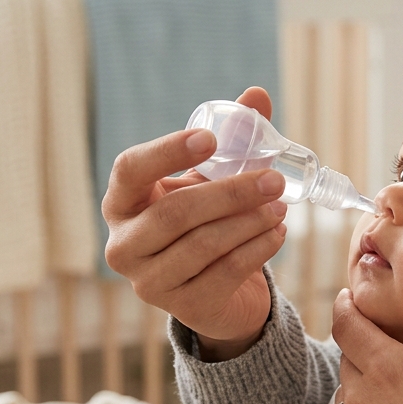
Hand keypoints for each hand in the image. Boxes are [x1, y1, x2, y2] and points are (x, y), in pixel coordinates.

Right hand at [102, 87, 286, 358]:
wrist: (216, 290)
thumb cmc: (204, 220)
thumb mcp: (211, 178)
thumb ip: (232, 138)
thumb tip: (258, 95)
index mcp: (121, 201)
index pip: (130, 169)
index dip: (167, 151)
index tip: (210, 138)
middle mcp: (123, 244)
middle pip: (175, 213)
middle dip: (231, 194)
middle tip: (274, 179)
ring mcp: (148, 282)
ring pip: (202, 245)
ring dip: (249, 222)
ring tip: (281, 206)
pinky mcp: (183, 308)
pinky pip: (224, 273)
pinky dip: (257, 250)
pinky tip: (278, 233)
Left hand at [328, 250, 402, 403]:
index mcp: (390, 370)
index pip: (346, 323)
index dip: (345, 305)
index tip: (349, 297)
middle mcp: (360, 403)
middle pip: (349, 360)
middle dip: (365, 350)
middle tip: (395, 353)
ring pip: (346, 400)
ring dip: (364, 391)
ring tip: (400, 398)